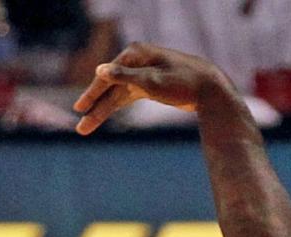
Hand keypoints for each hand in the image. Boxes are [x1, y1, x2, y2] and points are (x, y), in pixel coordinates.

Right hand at [73, 42, 227, 134]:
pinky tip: (103, 113)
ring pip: (117, 94)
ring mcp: (142, 74)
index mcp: (135, 54)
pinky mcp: (150, 85)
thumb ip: (125, 77)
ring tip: (86, 126)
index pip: (107, 76)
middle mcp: (136, 62)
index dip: (93, 94)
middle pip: (109, 87)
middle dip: (95, 106)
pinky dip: (117, 105)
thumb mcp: (153, 81)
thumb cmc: (184, 82)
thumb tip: (100, 70)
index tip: (80, 109)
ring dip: (103, 110)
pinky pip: (127, 96)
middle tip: (80, 123)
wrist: (210, 87)